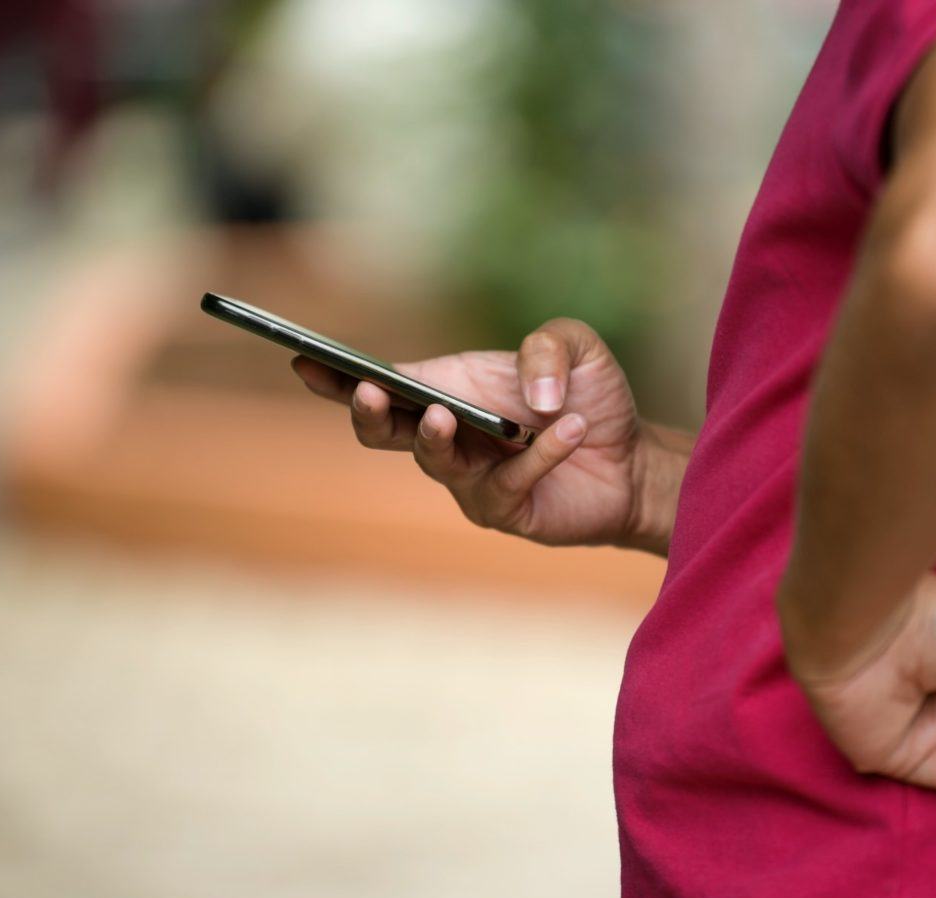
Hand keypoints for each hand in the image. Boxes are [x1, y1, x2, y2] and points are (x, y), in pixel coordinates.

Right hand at [292, 318, 660, 547]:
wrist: (634, 461)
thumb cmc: (590, 398)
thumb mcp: (576, 348)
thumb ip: (547, 347)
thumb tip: (528, 399)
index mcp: (446, 387)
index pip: (380, 383)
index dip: (335, 375)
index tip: (302, 357)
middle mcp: (446, 436)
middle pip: (382, 431)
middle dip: (366, 411)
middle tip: (369, 390)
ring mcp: (469, 479)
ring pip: (431, 461)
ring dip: (435, 435)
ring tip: (447, 412)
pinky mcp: (504, 511)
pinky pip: (509, 482)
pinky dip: (541, 453)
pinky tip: (572, 428)